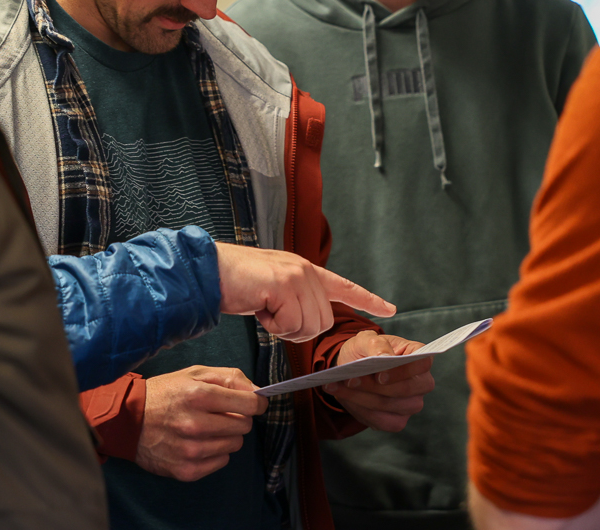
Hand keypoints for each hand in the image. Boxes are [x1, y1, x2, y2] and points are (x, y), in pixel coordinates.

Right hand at [135, 366, 267, 481]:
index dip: (256, 403)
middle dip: (238, 418)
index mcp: (199, 395)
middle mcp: (195, 424)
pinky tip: (198, 442)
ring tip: (206, 428)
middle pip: (244, 426)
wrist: (127, 420)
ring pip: (234, 445)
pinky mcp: (186, 470)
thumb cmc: (164, 393)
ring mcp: (190, 450)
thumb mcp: (194, 373)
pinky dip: (215, 452)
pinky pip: (221, 461)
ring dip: (226, 436)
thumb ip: (229, 377)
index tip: (253, 403)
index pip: (250, 404)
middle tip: (220, 414)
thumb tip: (257, 392)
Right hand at [215, 243, 395, 343]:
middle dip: (297, 330)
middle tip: (272, 315)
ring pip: (309, 327)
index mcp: (305, 269)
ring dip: (284, 329)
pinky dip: (273, 327)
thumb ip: (296, 299)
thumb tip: (308, 322)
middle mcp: (306, 270)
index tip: (390, 309)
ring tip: (265, 309)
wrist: (209, 270)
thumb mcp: (273, 290)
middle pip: (322, 322)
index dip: (368, 299)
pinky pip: (291, 326)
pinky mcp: (284, 285)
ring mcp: (297, 276)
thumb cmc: (236, 284)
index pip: (343, 286)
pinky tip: (259, 308)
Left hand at [322, 331, 434, 431]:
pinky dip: (361, 411)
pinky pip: (383, 421)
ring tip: (341, 387)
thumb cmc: (365, 351)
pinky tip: (345, 397)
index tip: (379, 375)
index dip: (404, 371)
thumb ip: (376, 345)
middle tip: (351, 380)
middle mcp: (420, 382)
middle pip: (407, 389)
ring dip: (363, 398)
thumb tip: (384, 357)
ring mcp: (411, 403)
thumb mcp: (365, 339)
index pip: (423, 363)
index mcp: (417, 356)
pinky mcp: (398, 420)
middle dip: (376, 387)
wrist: (352, 369)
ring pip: (391, 405)